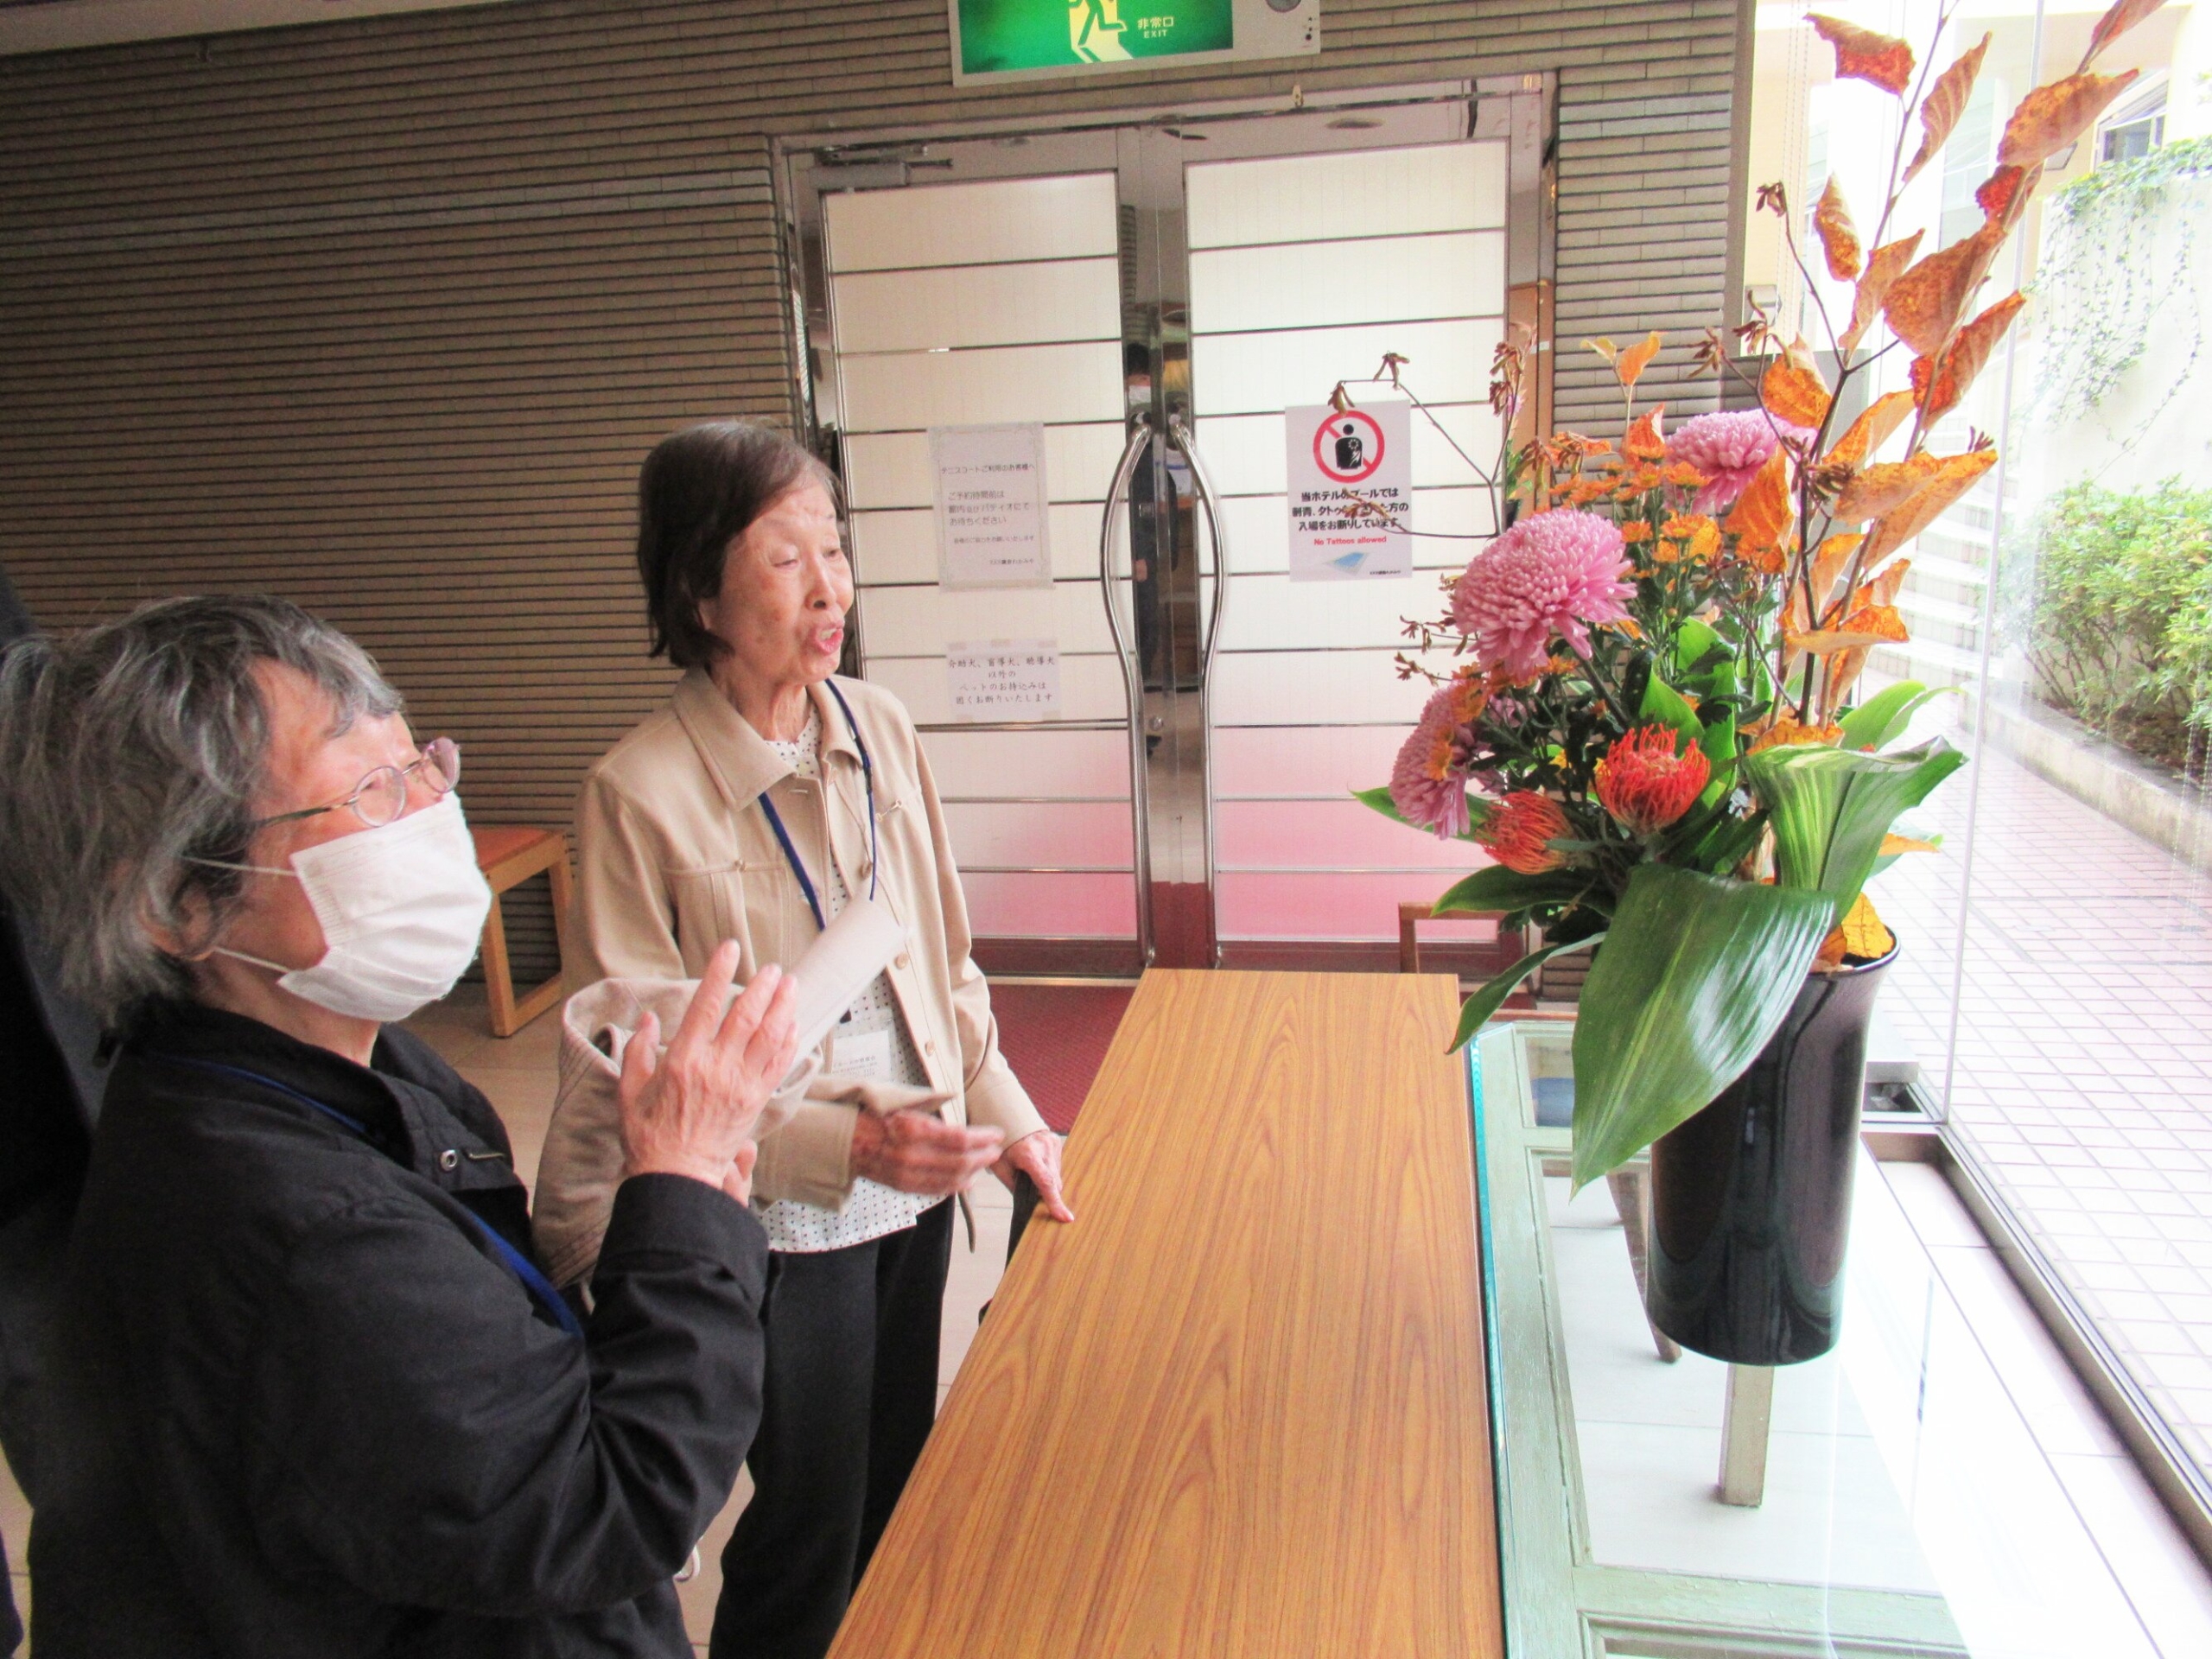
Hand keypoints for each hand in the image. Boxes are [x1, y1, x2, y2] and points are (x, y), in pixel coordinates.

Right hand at [619, 943, 798, 1199]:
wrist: (678, 1177)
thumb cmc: (649, 1137)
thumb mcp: (629, 1092)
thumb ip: (638, 1053)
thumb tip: (648, 1021)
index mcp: (684, 1060)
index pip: (706, 1005)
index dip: (720, 973)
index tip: (729, 949)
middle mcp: (717, 1068)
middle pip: (746, 1016)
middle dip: (761, 987)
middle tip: (770, 968)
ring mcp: (741, 1084)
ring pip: (769, 1036)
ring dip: (783, 1007)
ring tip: (790, 985)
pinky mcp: (756, 1101)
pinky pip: (778, 1065)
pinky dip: (789, 1041)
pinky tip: (793, 1024)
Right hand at [850, 1110, 1002, 1195]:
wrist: (846, 1140)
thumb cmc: (875, 1117)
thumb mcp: (904, 1104)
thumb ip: (933, 1110)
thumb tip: (958, 1108)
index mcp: (913, 1129)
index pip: (959, 1138)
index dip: (983, 1138)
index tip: (996, 1134)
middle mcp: (912, 1155)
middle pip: (960, 1161)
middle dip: (983, 1157)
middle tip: (996, 1151)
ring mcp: (907, 1174)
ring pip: (951, 1179)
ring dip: (973, 1172)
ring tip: (985, 1163)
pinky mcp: (903, 1186)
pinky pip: (936, 1190)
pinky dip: (955, 1186)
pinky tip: (967, 1180)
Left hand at [993, 1130, 1073, 1222]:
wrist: (1007, 1119)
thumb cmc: (1002, 1144)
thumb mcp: (1000, 1167)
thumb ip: (1014, 1185)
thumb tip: (1027, 1203)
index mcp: (1028, 1154)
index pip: (1046, 1183)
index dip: (1055, 1202)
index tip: (1066, 1217)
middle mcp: (1044, 1146)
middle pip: (1054, 1182)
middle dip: (1047, 1193)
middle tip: (1032, 1191)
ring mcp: (1052, 1142)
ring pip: (1057, 1174)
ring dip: (1048, 1180)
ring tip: (1030, 1171)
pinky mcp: (1057, 1141)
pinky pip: (1057, 1164)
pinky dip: (1049, 1170)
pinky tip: (1036, 1164)